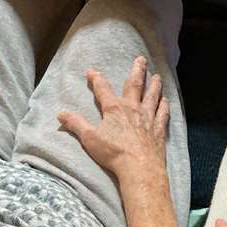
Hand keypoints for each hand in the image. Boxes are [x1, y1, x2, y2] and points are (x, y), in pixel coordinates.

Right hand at [58, 56, 168, 183]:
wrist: (139, 167)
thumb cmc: (113, 152)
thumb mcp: (89, 138)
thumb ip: (75, 124)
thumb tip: (61, 114)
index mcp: (114, 109)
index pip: (103, 89)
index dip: (96, 78)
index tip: (91, 71)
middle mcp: (132, 108)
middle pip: (135, 85)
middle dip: (137, 70)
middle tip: (141, 59)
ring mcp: (148, 118)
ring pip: (152, 96)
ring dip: (154, 85)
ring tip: (157, 76)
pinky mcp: (159, 130)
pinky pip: (163, 113)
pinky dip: (164, 106)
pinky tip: (166, 101)